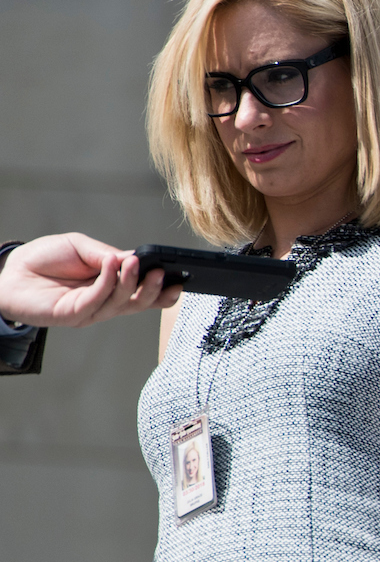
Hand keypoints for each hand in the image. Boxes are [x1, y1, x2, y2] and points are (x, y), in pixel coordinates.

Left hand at [0, 234, 179, 327]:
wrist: (9, 272)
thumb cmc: (43, 259)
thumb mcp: (80, 247)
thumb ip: (106, 254)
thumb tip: (134, 258)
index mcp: (111, 287)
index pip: (143, 294)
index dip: (163, 291)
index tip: (180, 281)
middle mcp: (104, 302)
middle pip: (139, 303)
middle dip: (154, 290)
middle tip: (161, 273)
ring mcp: (91, 311)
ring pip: (122, 303)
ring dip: (132, 282)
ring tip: (137, 263)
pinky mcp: (74, 315)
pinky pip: (98, 299)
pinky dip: (108, 280)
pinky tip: (111, 263)